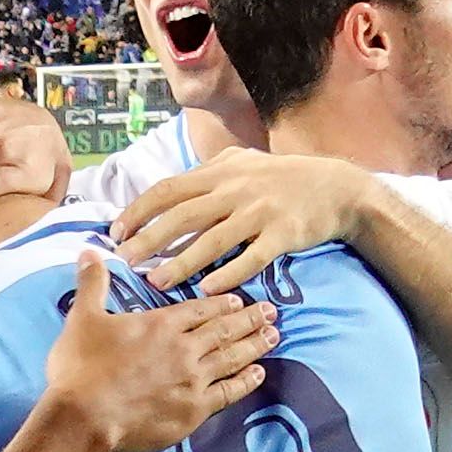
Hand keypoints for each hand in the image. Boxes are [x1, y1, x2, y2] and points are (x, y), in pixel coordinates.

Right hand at [37, 256, 275, 451]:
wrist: (84, 417)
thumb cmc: (80, 367)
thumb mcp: (82, 317)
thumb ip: (92, 283)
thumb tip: (88, 250)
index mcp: (161, 324)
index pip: (199, 309)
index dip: (221, 303)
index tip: (240, 299)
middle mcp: (184, 349)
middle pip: (223, 330)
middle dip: (249, 319)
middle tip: (272, 311)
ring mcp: (193, 380)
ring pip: (232, 357)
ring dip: (254, 344)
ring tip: (274, 335)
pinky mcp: (194, 411)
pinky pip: (229, 392)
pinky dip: (246, 382)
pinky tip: (259, 374)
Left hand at [110, 149, 372, 293]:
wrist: (335, 188)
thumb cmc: (281, 177)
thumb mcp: (242, 162)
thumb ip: (206, 172)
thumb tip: (169, 188)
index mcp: (220, 172)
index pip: (168, 189)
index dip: (139, 210)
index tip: (116, 231)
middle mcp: (236, 190)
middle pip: (182, 215)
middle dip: (149, 239)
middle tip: (126, 261)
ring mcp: (260, 212)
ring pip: (212, 240)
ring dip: (181, 263)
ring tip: (156, 282)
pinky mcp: (282, 235)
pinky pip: (250, 258)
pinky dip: (227, 273)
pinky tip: (207, 289)